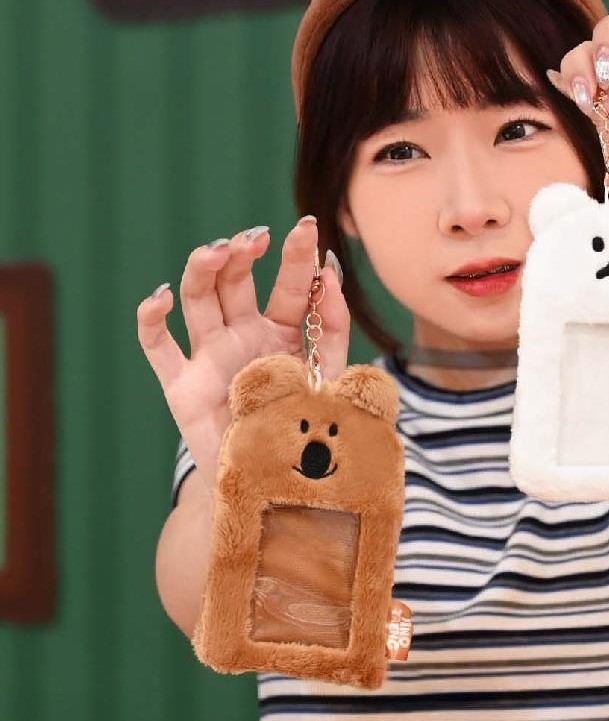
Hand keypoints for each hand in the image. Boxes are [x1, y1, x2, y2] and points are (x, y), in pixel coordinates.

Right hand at [136, 217, 350, 491]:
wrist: (270, 482)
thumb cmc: (302, 427)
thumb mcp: (330, 375)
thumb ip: (332, 328)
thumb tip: (332, 274)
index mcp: (282, 331)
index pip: (288, 286)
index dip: (296, 256)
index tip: (306, 227)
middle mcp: (242, 335)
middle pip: (236, 282)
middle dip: (243, 254)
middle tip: (254, 238)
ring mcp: (209, 356)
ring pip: (197, 300)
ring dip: (203, 270)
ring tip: (217, 251)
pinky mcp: (181, 384)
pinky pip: (157, 346)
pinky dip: (151, 318)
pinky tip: (159, 296)